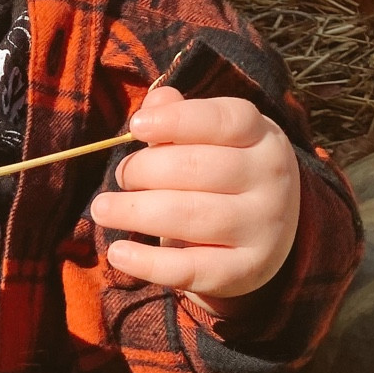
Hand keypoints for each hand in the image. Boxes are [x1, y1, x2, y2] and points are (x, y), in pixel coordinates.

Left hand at [89, 86, 300, 310]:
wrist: (265, 236)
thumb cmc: (222, 175)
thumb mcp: (210, 140)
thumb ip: (178, 118)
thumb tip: (155, 102)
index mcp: (263, 137)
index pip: (225, 121)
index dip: (177, 121)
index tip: (136, 127)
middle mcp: (271, 179)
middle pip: (198, 168)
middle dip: (145, 170)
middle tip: (120, 176)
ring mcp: (263, 227)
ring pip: (191, 216)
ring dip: (136, 212)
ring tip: (102, 209)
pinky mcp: (245, 270)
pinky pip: (190, 268)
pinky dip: (148, 262)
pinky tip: (118, 252)